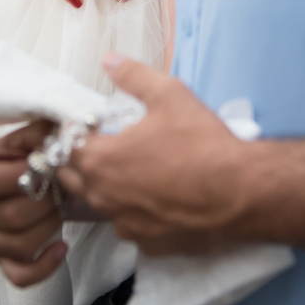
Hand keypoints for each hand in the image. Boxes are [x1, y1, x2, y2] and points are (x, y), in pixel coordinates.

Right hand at [0, 124, 68, 286]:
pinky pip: (19, 276)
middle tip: (61, 188)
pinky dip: (44, 266)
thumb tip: (57, 135)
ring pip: (20, 245)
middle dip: (46, 203)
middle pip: (11, 216)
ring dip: (50, 227)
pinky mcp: (0, 259)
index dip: (26, 175)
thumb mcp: (30, 134)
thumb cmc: (28, 153)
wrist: (28, 174)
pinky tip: (61, 246)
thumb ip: (39, 132)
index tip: (49, 166)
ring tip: (61, 208)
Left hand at [60, 55, 250, 255]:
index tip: (89, 125)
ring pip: (100, 204)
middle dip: (79, 160)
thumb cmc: (203, 143)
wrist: (241, 192)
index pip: (64, 147)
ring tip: (130, 169)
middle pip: (72, 179)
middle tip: (102, 144)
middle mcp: (104, 197)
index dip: (73, 133)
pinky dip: (134, 211)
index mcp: (101, 160)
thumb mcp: (169, 95)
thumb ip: (133, 76)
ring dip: (105, 187)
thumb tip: (110, 60)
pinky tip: (155, 196)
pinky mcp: (147, 244)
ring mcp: (125, 224)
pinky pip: (129, 224)